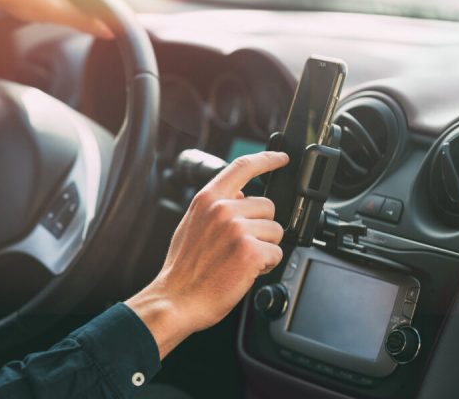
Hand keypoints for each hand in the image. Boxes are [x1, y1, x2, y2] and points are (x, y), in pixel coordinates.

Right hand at [126, 151, 289, 358]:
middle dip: (261, 228)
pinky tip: (245, 271)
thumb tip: (238, 194)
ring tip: (240, 260)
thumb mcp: (191, 225)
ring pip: (275, 231)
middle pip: (268, 206)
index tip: (281, 159)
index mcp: (207, 199)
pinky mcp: (250, 250)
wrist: (177, 299)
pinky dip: (266, 265)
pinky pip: (276, 253)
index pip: (242, 167)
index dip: (267, 159)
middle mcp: (222, 209)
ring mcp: (236, 229)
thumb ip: (214, 207)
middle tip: (240, 247)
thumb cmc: (183, 270)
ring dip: (265, 248)